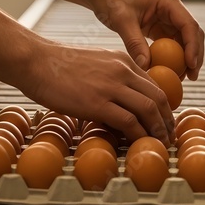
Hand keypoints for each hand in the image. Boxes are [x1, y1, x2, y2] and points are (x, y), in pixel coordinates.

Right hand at [21, 41, 175, 144]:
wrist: (36, 61)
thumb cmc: (58, 65)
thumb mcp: (95, 63)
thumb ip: (112, 77)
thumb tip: (121, 101)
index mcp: (123, 60)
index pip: (154, 84)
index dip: (164, 106)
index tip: (164, 120)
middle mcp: (122, 70)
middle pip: (158, 97)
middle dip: (167, 119)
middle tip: (168, 135)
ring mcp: (111, 86)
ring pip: (148, 109)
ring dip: (157, 129)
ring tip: (159, 143)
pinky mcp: (97, 102)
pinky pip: (128, 121)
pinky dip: (138, 134)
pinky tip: (138, 143)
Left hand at [91, 0, 204, 80]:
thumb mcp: (122, 20)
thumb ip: (134, 43)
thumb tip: (145, 68)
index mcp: (168, 1)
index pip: (188, 24)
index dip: (193, 46)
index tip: (191, 65)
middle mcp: (172, 9)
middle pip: (192, 33)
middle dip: (195, 55)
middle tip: (192, 77)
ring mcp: (166, 18)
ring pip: (184, 41)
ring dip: (185, 59)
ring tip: (182, 78)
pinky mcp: (159, 28)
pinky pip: (170, 45)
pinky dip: (171, 58)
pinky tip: (168, 72)